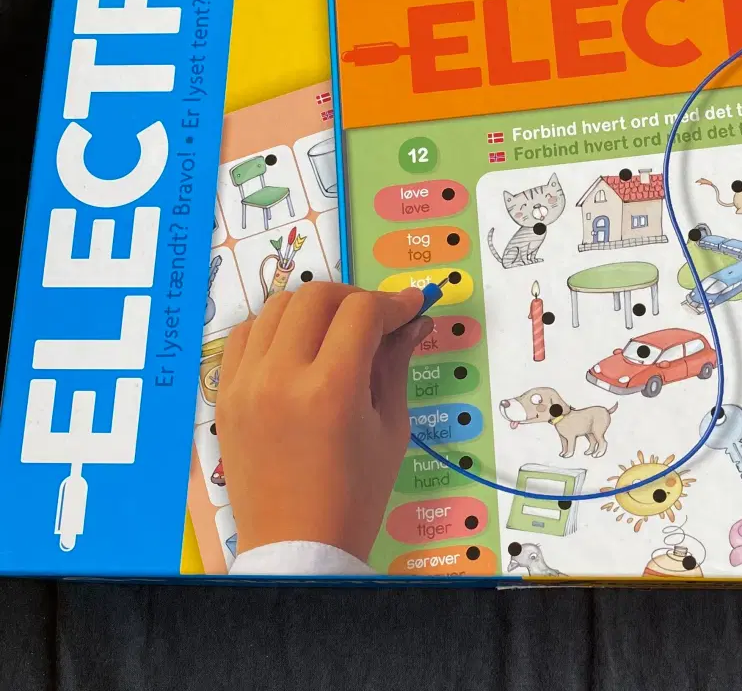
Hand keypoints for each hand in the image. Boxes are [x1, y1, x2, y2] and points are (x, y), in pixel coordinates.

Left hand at [217, 283, 430, 560]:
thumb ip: (395, 364)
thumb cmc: (356, 494)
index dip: (394, 302)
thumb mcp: (390, 427)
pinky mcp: (226, 395)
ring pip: (276, 307)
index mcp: (330, 390)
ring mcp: (245, 384)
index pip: (362, 312)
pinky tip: (297, 346)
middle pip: (316, 297)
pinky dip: (274, 327)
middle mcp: (281, 377)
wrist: (297, 545)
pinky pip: (245, 335)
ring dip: (314, 308)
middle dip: (355, 298)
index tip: (412, 307)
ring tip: (336, 331)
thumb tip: (413, 320)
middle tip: (377, 319)